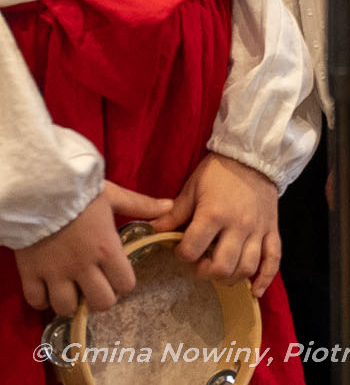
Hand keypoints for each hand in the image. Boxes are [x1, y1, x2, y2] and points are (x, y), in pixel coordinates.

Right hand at [16, 182, 170, 315]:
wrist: (39, 189)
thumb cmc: (79, 191)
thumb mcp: (113, 195)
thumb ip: (141, 205)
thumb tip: (169, 207)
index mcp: (107, 248)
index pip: (125, 284)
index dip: (125, 284)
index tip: (119, 278)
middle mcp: (83, 266)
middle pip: (100, 303)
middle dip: (102, 299)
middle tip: (98, 288)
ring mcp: (55, 273)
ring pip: (67, 308)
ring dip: (72, 304)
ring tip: (73, 291)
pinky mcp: (31, 274)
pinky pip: (36, 302)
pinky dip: (43, 302)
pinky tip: (49, 292)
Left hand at [154, 153, 280, 293]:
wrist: (255, 156)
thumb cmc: (219, 172)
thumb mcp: (192, 188)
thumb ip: (174, 214)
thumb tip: (149, 231)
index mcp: (214, 214)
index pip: (193, 249)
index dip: (182, 255)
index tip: (180, 250)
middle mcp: (238, 226)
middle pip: (223, 265)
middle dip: (206, 272)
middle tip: (199, 266)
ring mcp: (258, 230)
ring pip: (247, 266)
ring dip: (231, 277)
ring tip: (220, 272)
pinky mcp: (272, 230)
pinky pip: (274, 258)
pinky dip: (266, 278)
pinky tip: (255, 291)